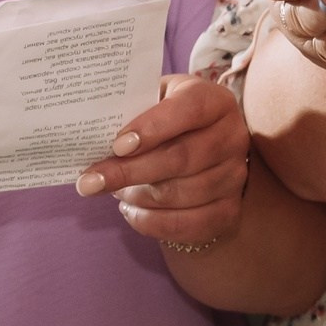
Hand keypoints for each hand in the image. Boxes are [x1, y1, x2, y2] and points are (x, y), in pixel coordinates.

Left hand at [78, 74, 250, 247]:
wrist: (196, 149)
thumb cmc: (165, 122)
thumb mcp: (152, 103)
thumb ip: (130, 111)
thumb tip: (92, 134)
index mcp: (214, 101)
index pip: (189, 109)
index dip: (153, 127)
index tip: (117, 145)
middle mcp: (232, 136)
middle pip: (182, 158)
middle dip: (131, 172)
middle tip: (90, 182)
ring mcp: (234, 175)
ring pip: (182, 194)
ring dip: (139, 197)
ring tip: (116, 191)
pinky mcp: (229, 209)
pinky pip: (189, 224)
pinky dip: (152, 222)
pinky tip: (131, 210)